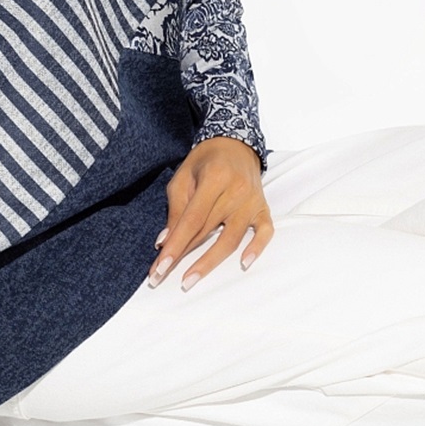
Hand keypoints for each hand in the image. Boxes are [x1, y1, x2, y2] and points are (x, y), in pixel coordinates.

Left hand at [150, 136, 272, 290]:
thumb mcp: (183, 177)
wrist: (236, 145)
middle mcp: (237, 190)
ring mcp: (253, 201)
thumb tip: (165, 242)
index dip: (176, 244)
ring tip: (190, 280)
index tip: (159, 266)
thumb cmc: (205, 161)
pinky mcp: (263, 209)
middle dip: (183, 256)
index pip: (192, 219)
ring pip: (232, 238)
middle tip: (162, 277)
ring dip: (210, 262)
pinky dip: (257, 248)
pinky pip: (265, 232)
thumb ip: (176, 209)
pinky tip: (244, 263)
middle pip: (208, 231)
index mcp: (215, 178)